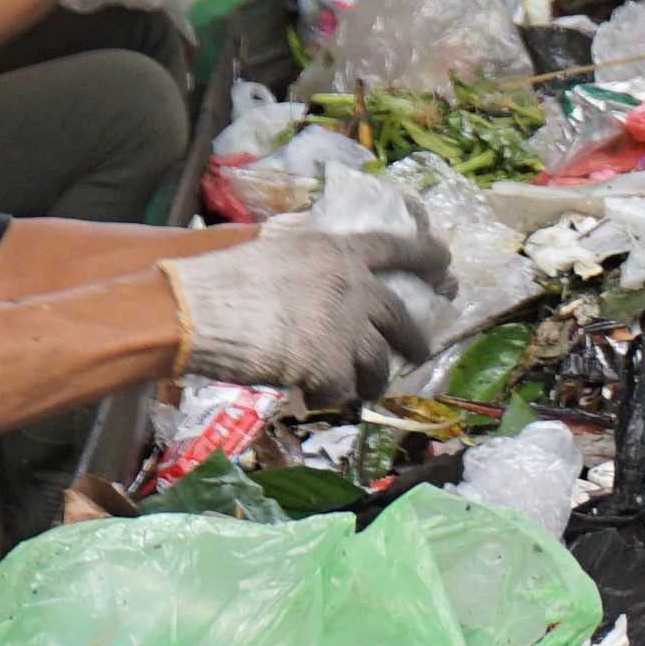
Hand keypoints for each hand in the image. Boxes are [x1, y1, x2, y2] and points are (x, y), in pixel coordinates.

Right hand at [163, 223, 451, 403]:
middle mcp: (351, 287)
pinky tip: (312, 396)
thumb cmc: (220, 280)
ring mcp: (345, 329)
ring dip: (373, 380)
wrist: (198, 311)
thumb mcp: (271, 251)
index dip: (424, 255)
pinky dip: (330, 396)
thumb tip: (316, 277)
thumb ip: (304, 263)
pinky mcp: (330, 366)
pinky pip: (342, 390)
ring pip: (378, 363)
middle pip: (399, 317)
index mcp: (336, 252)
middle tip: (421, 353)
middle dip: (414, 340)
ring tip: (366, 390)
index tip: (446, 262)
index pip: (396, 249)